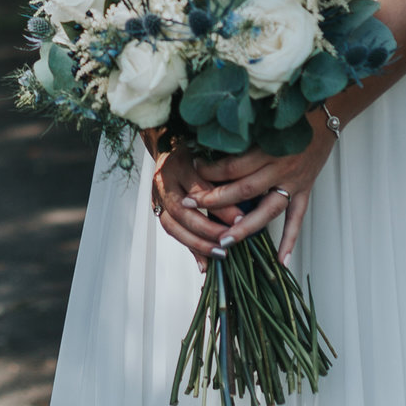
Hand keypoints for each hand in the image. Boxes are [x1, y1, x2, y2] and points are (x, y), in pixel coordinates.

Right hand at [148, 142, 244, 271]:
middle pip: (183, 211)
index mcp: (179, 164)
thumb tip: (250, 197)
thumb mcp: (208, 153)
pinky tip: (204, 263)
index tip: (242, 219)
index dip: (220, 206)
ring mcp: (157, 195)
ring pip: (172, 225)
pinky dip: (189, 248)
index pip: (200, 189)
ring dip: (197, 243)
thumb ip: (223, 173)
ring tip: (220, 254)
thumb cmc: (195, 147)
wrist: (165, 142)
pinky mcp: (156, 208)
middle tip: (229, 240)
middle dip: (207, 230)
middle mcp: (164, 180)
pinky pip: (171, 232)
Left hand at [189, 122, 338, 262]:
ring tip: (224, 242)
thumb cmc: (288, 117)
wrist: (325, 117)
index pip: (233, 166)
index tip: (192, 171)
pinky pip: (297, 219)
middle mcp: (281, 168)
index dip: (210, 170)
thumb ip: (241, 136)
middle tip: (191, 207)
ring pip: (268, 210)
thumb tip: (207, 143)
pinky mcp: (306, 190)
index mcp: (267, 149)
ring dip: (245, 227)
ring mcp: (294, 182)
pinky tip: (280, 261)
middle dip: (216, 200)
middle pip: (244, 189)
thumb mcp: (263, 122)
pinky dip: (290, 240)